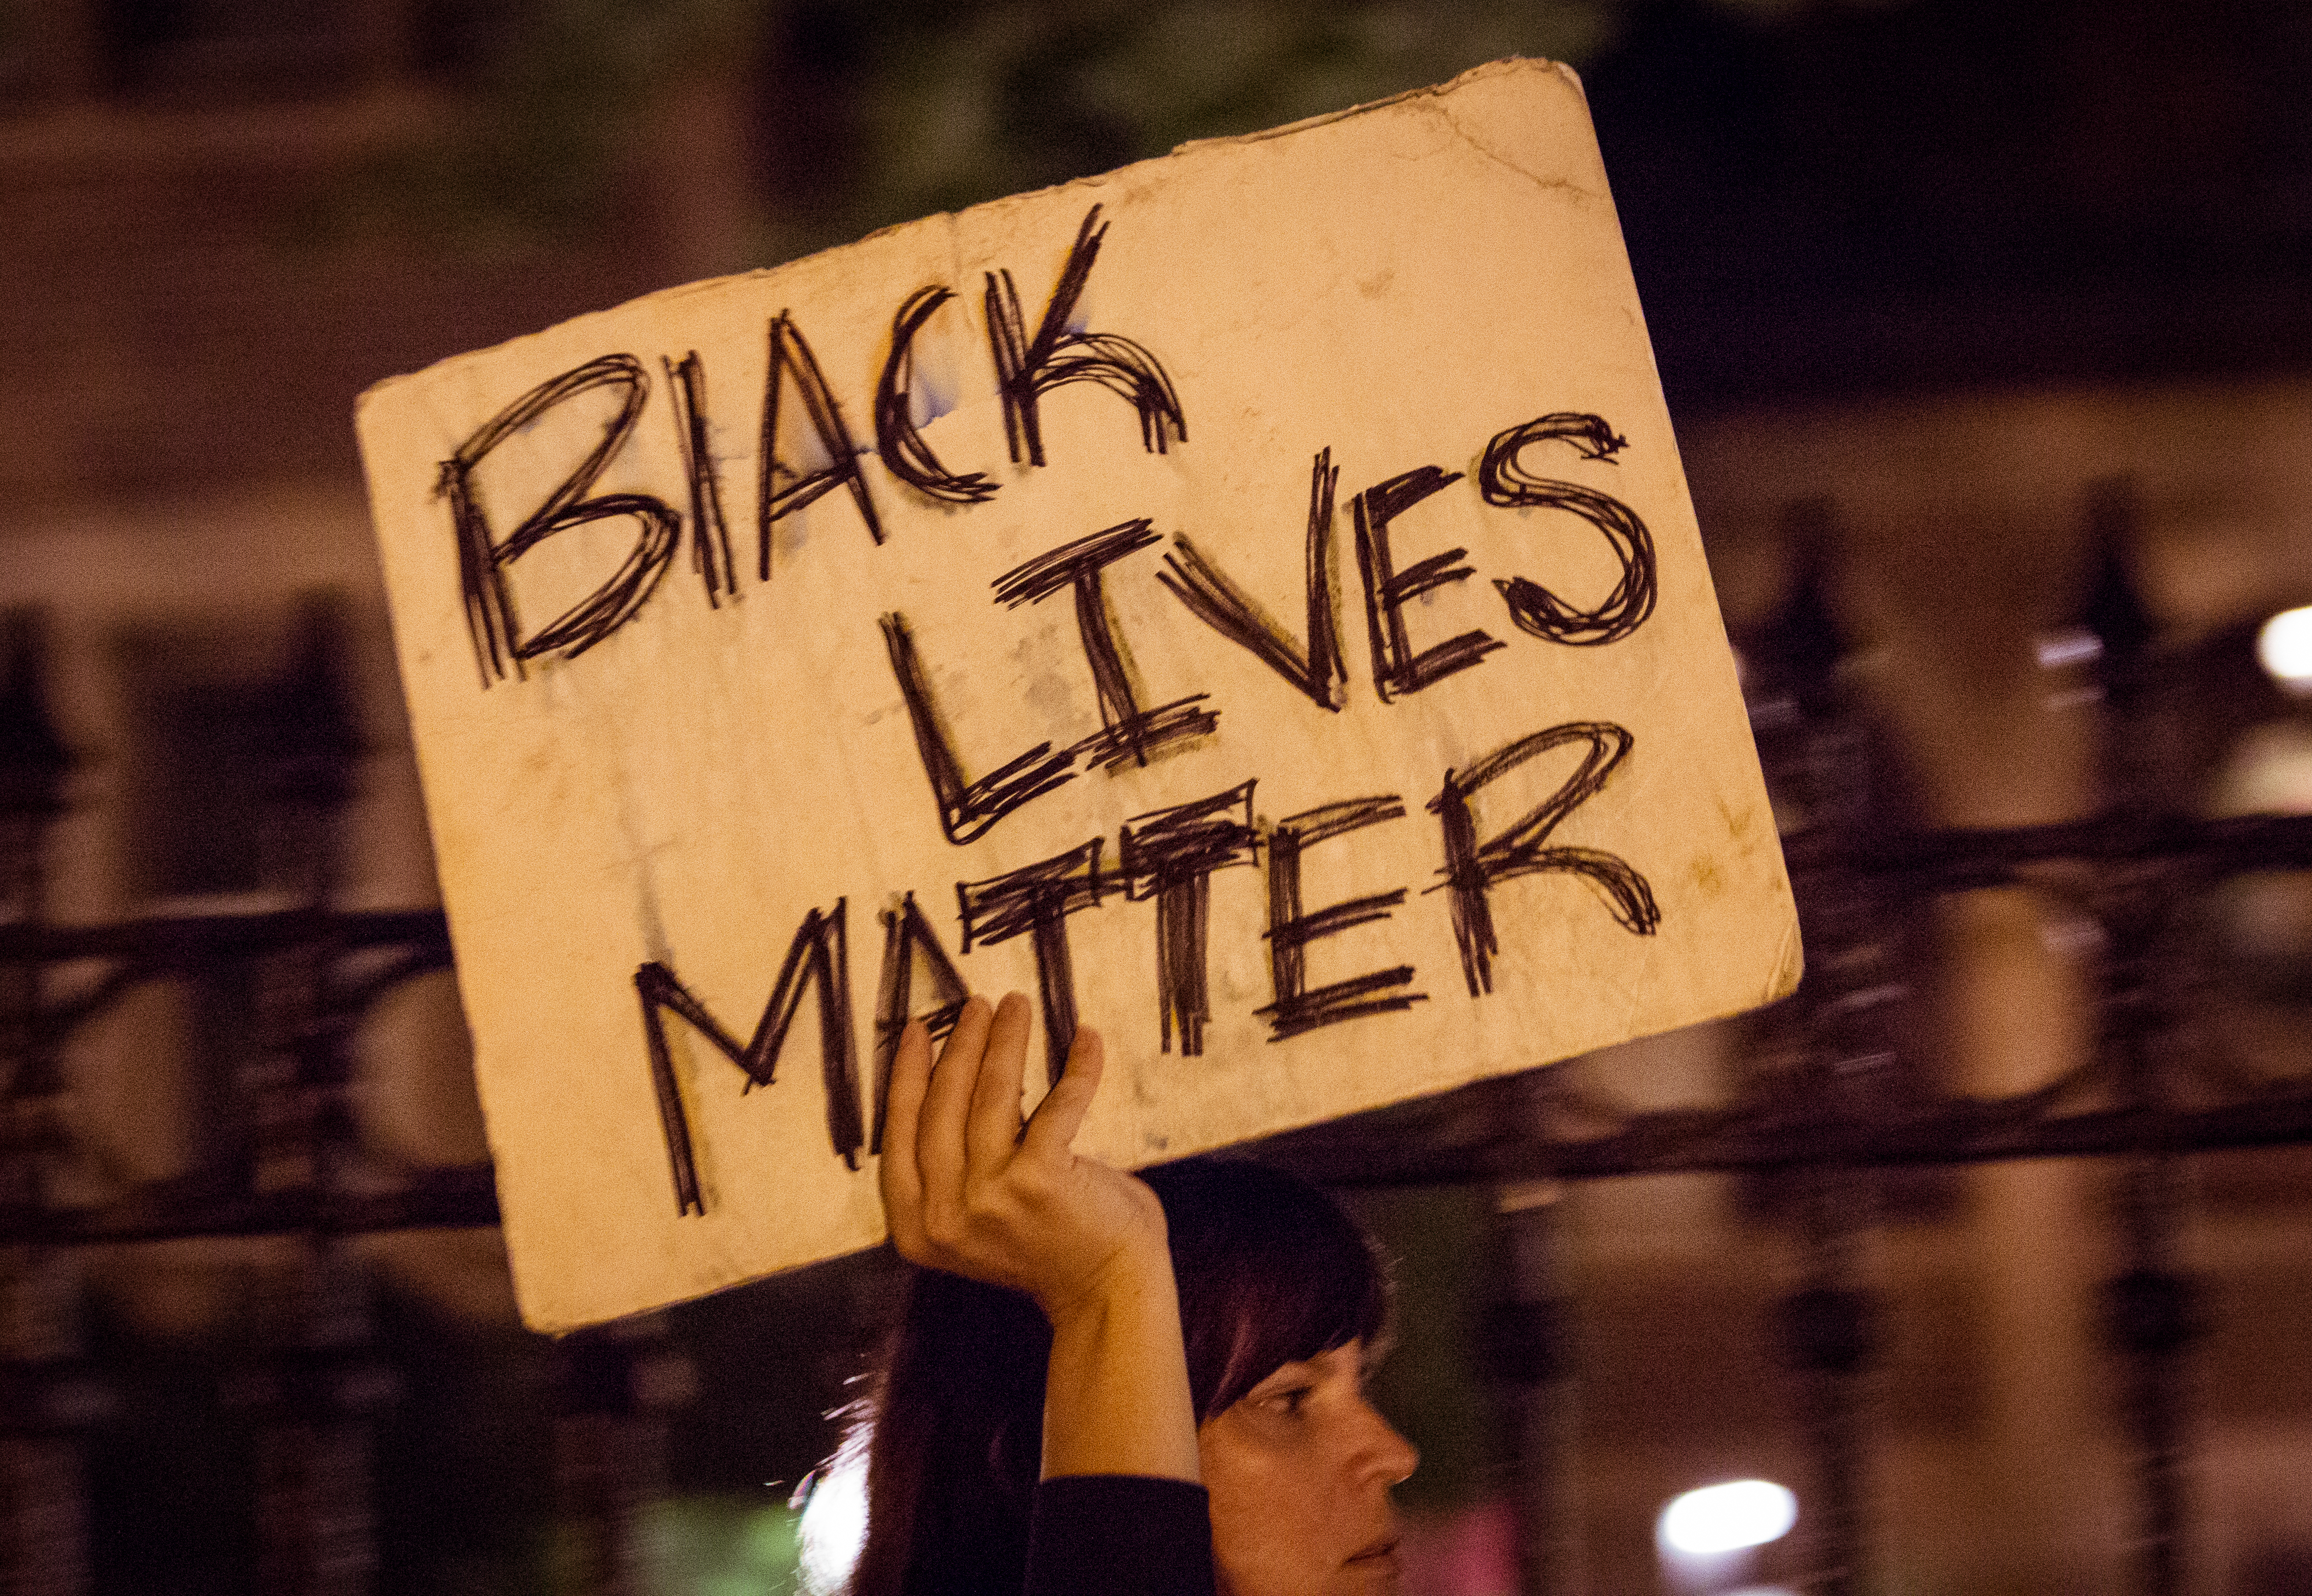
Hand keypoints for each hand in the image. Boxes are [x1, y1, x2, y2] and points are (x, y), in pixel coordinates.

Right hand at [880, 992, 1169, 1325]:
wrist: (1105, 1293)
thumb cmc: (1046, 1248)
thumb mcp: (973, 1218)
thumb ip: (952, 1169)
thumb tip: (951, 1081)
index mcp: (916, 1226)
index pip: (899, 1132)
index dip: (905, 1073)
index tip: (915, 1031)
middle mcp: (943, 1216)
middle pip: (941, 1105)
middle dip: (958, 1045)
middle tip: (975, 1006)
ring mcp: (989, 1198)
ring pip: (989, 1096)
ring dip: (1005, 1041)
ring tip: (1015, 1006)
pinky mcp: (1039, 1181)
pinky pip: (1056, 1106)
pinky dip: (1077, 1067)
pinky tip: (1086, 1038)